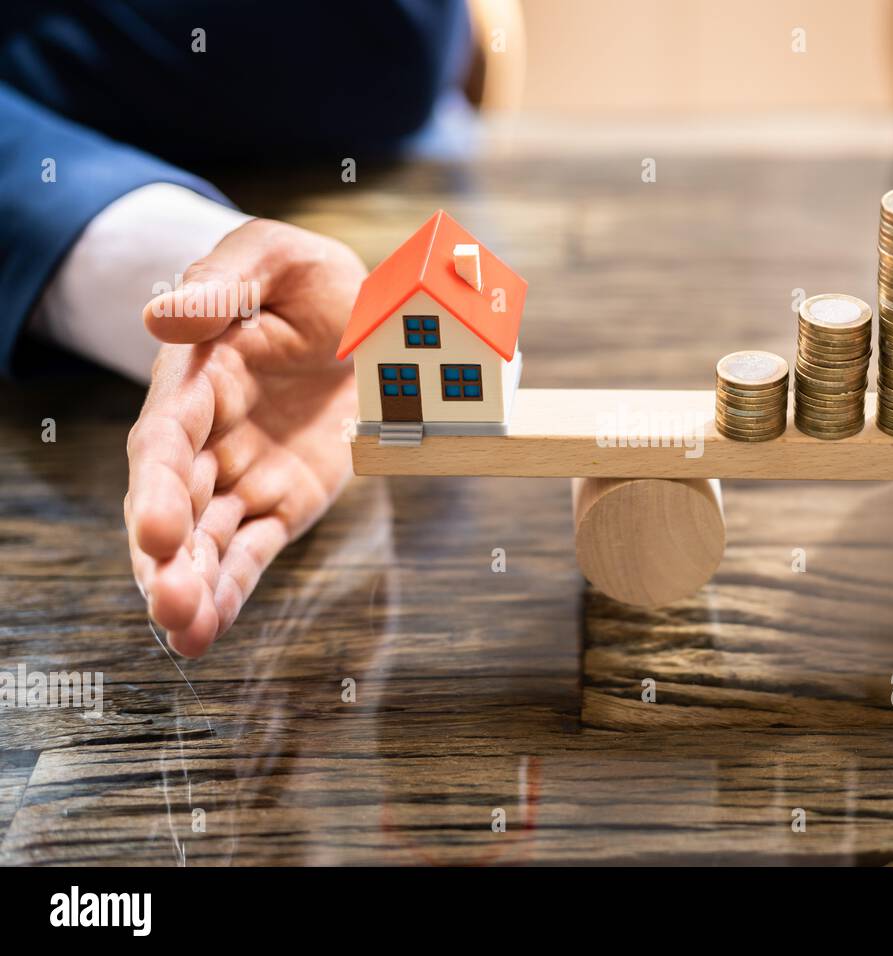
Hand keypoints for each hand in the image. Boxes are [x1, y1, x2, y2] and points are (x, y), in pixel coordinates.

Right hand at [126, 219, 365, 656]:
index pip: (165, 438)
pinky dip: (232, 588)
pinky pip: (252, 550)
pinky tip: (207, 630)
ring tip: (186, 634)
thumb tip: (159, 318)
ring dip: (193, 586)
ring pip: (207, 539)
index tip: (154, 531)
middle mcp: (208, 436)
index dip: (155, 486)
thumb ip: (221, 285)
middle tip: (170, 607)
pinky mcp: (281, 501)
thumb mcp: (271, 259)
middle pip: (175, 503)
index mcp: (195, 378)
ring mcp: (242, 474)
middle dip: (167, 557)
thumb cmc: (305, 279)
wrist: (360, 310)